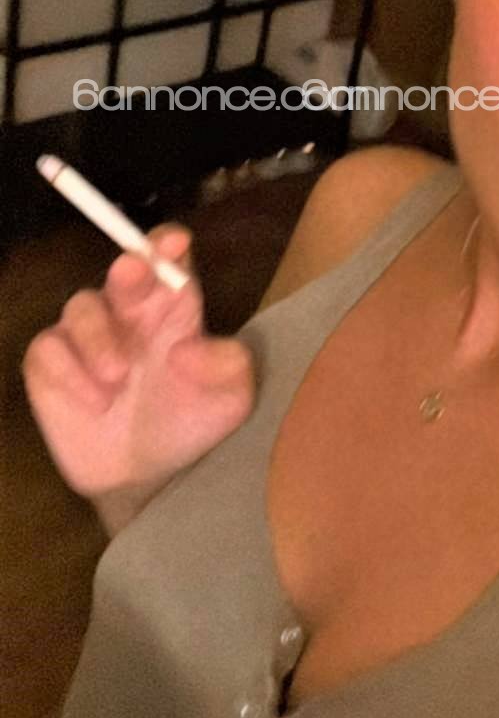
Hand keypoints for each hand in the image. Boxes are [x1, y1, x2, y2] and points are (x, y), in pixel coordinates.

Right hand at [22, 225, 253, 507]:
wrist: (145, 475)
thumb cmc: (189, 421)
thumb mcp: (230, 400)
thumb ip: (227, 367)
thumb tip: (188, 348)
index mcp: (174, 304)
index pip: (170, 259)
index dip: (168, 245)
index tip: (174, 243)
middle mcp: (129, 309)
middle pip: (125, 269)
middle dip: (129, 267)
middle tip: (132, 274)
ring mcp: (87, 331)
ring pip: (82, 307)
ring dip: (99, 337)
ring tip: (118, 378)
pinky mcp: (51, 361)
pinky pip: (49, 349)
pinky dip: (69, 373)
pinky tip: (95, 403)